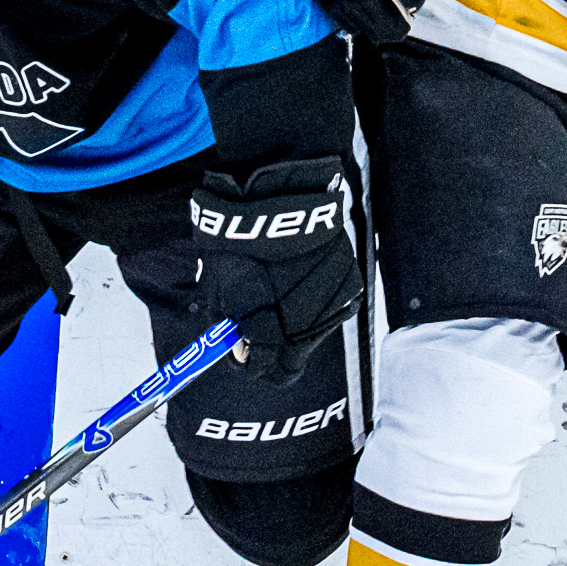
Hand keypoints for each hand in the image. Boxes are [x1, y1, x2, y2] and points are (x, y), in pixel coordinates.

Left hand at [189, 157, 363, 383]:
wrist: (282, 196)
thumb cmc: (241, 239)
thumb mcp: (216, 283)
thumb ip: (227, 322)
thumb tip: (238, 345)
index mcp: (269, 332)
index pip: (262, 370)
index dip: (249, 361)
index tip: (242, 349)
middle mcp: (305, 328)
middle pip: (292, 361)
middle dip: (274, 351)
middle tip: (260, 330)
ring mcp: (331, 306)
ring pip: (313, 334)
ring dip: (296, 323)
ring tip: (281, 289)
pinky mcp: (350, 285)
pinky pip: (331, 306)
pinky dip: (316, 299)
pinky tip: (301, 275)